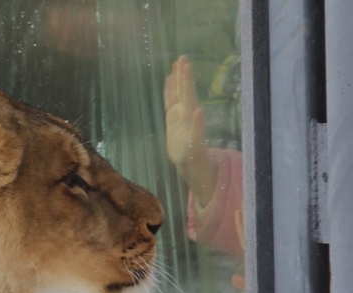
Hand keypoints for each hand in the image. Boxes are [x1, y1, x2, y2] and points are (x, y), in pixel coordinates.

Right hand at [164, 56, 216, 206]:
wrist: (189, 161)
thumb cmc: (194, 153)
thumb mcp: (196, 142)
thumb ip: (198, 126)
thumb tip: (198, 110)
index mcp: (189, 114)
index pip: (187, 93)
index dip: (186, 79)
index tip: (185, 65)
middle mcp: (184, 110)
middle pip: (183, 89)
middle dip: (182, 74)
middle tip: (181, 57)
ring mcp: (178, 113)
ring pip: (176, 92)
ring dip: (176, 79)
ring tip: (175, 65)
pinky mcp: (172, 118)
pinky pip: (169, 101)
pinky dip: (168, 91)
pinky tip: (168, 81)